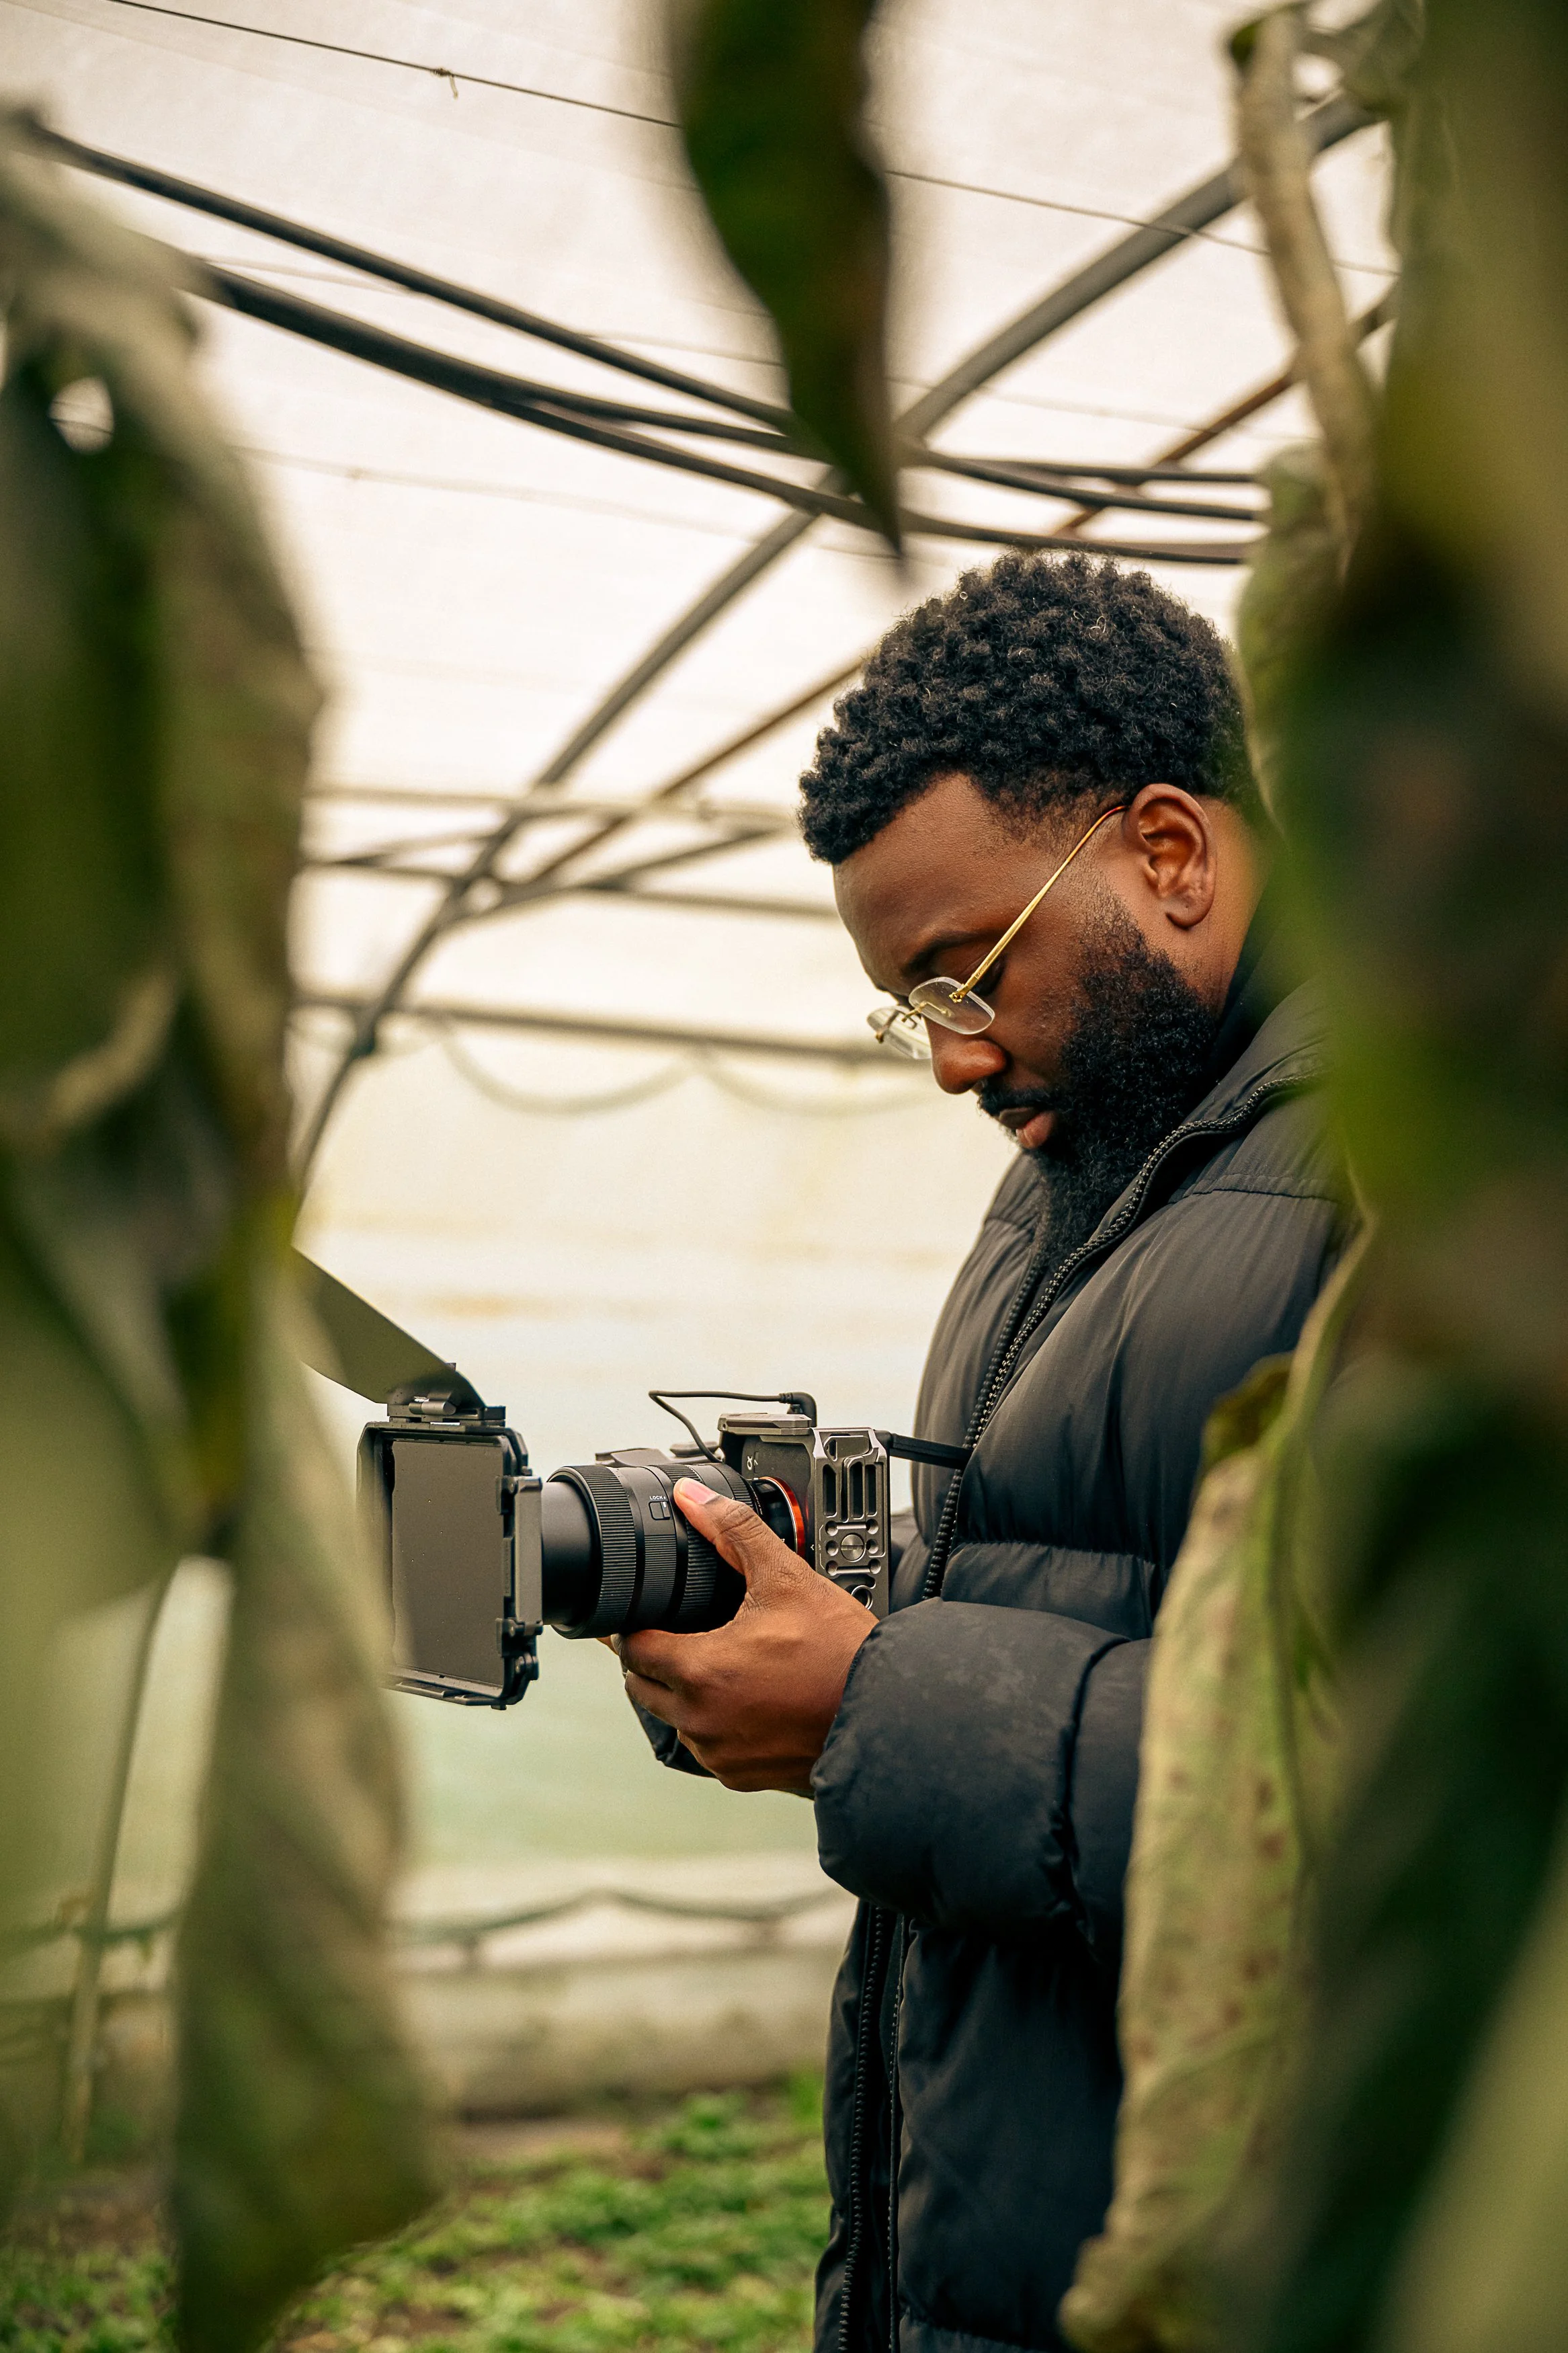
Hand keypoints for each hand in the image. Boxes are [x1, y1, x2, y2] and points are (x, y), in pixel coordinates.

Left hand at [615, 1477, 877, 1793]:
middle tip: (677, 1633)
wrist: (886, 1715)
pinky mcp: (740, 1775)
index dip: (635, 1626)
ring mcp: (719, 1753)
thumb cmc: (841, 1655)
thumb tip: (693, 1500)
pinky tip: (740, 1698)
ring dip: (681, 1693)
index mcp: (701, 1671)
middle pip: (643, 1685)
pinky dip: (713, 1723)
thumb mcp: (786, 1578)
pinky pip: (706, 1747)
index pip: (633, 1648)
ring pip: (673, 1718)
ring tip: (716, 1663)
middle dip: (653, 1658)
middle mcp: (701, 1720)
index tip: (644, 1615)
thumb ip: (733, 1532)